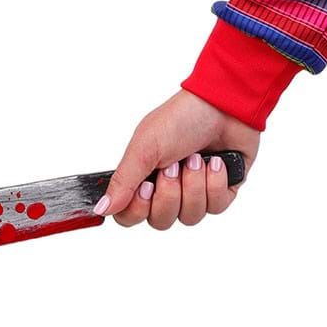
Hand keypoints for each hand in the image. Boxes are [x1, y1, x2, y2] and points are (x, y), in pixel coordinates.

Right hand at [94, 88, 262, 229]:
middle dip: (170, 193)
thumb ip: (123, 181)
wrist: (224, 106)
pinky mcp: (221, 192)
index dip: (139, 209)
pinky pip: (216, 207)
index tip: (147, 186)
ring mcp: (195, 192)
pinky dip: (215, 183)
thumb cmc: (181, 119)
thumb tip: (102, 209)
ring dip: (194, 185)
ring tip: (196, 158)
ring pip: (190, 216)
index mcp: (142, 178)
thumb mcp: (145, 147)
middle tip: (174, 165)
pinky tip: (216, 162)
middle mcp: (167, 189)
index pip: (130, 216)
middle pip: (161, 221)